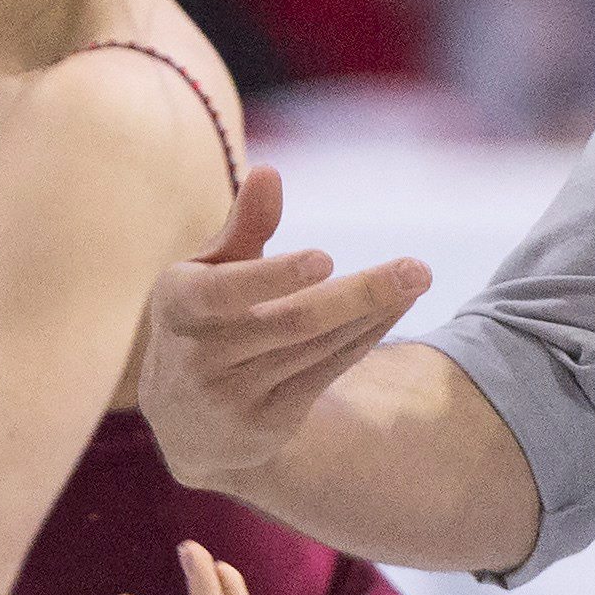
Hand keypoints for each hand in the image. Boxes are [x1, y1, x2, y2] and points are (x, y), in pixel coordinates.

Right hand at [136, 165, 430, 488]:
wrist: (183, 422)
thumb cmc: (201, 320)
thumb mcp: (206, 273)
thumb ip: (242, 226)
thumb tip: (269, 170)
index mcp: (177, 304)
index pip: (226, 292)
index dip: (275, 277)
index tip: (325, 259)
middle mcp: (199, 355)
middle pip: (293, 322)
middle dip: (360, 295)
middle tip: (416, 269)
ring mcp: (233, 396)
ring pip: (318, 347)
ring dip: (374, 312)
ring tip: (417, 279)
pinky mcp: (267, 423)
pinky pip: (327, 372)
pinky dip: (365, 338)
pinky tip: (396, 308)